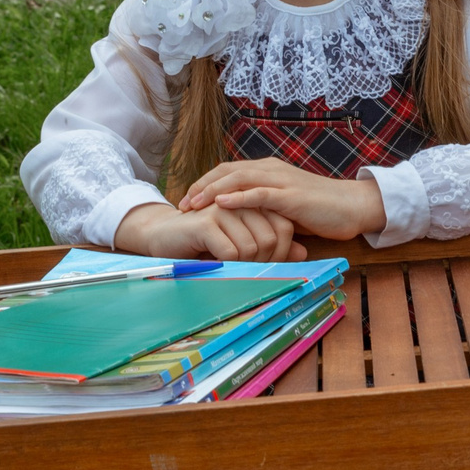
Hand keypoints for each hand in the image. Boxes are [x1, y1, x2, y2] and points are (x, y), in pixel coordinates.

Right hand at [113, 200, 300, 261]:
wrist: (165, 237)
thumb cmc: (207, 241)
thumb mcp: (244, 243)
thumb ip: (274, 247)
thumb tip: (303, 253)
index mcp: (253, 201)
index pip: (284, 228)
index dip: (281, 252)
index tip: (266, 264)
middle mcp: (241, 201)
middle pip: (270, 239)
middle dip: (262, 262)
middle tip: (244, 268)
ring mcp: (223, 209)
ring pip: (252, 248)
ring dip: (241, 264)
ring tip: (226, 263)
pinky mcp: (205, 222)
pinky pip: (231, 253)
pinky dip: (226, 264)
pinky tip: (213, 260)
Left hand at [178, 157, 386, 241]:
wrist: (354, 206)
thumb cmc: (322, 210)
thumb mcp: (286, 207)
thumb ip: (265, 210)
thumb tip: (243, 224)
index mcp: (269, 171)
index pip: (228, 170)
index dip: (205, 183)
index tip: (187, 201)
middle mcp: (272, 170)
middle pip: (226, 170)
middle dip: (201, 186)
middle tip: (181, 203)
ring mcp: (281, 181)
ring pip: (238, 178)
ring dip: (212, 191)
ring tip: (193, 204)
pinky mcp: (291, 195)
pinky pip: (259, 193)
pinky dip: (237, 197)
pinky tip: (221, 204)